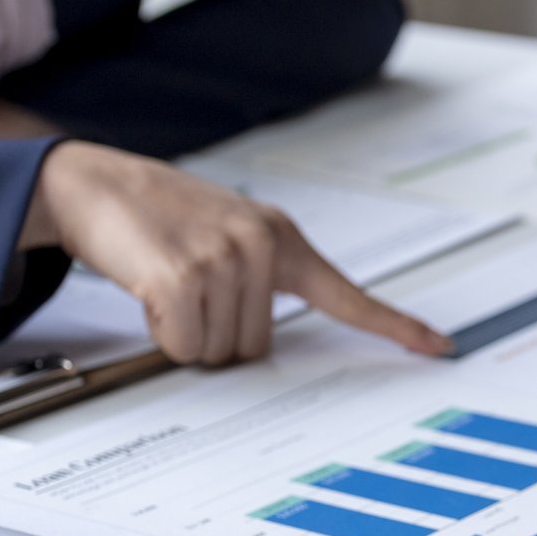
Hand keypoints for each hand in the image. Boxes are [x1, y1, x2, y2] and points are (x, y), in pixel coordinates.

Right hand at [21, 142, 450, 365]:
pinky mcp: (182, 277)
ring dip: (186, 333)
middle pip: (257, 349)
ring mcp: (224, 259)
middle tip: (188, 290)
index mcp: (283, 240)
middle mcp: (263, 246)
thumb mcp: (229, 234)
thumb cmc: (162, 219)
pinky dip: (162, 334)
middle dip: (216, 334)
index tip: (440, 349)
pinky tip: (148, 290)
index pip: (349, 295)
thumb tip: (265, 345)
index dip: (395, 327)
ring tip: (166, 282)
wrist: (97, 183)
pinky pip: (184, 347)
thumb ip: (263, 277)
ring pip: (219, 353)